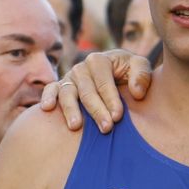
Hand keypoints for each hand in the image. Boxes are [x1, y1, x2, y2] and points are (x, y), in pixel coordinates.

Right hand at [37, 49, 151, 133]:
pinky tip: (47, 108)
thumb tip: (137, 92)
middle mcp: (81, 68)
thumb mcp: (139, 68)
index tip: (118, 116)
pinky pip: (50, 90)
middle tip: (106, 128)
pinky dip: (47, 97)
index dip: (111, 98)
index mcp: (99, 60)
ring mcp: (69, 78)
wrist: (115, 76)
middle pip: (86, 90)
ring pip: (67, 93)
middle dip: (96, 110)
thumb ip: (141, 75)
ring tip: (75, 126)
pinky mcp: (59, 87)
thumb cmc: (128, 73)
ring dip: (71, 109)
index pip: (103, 80)